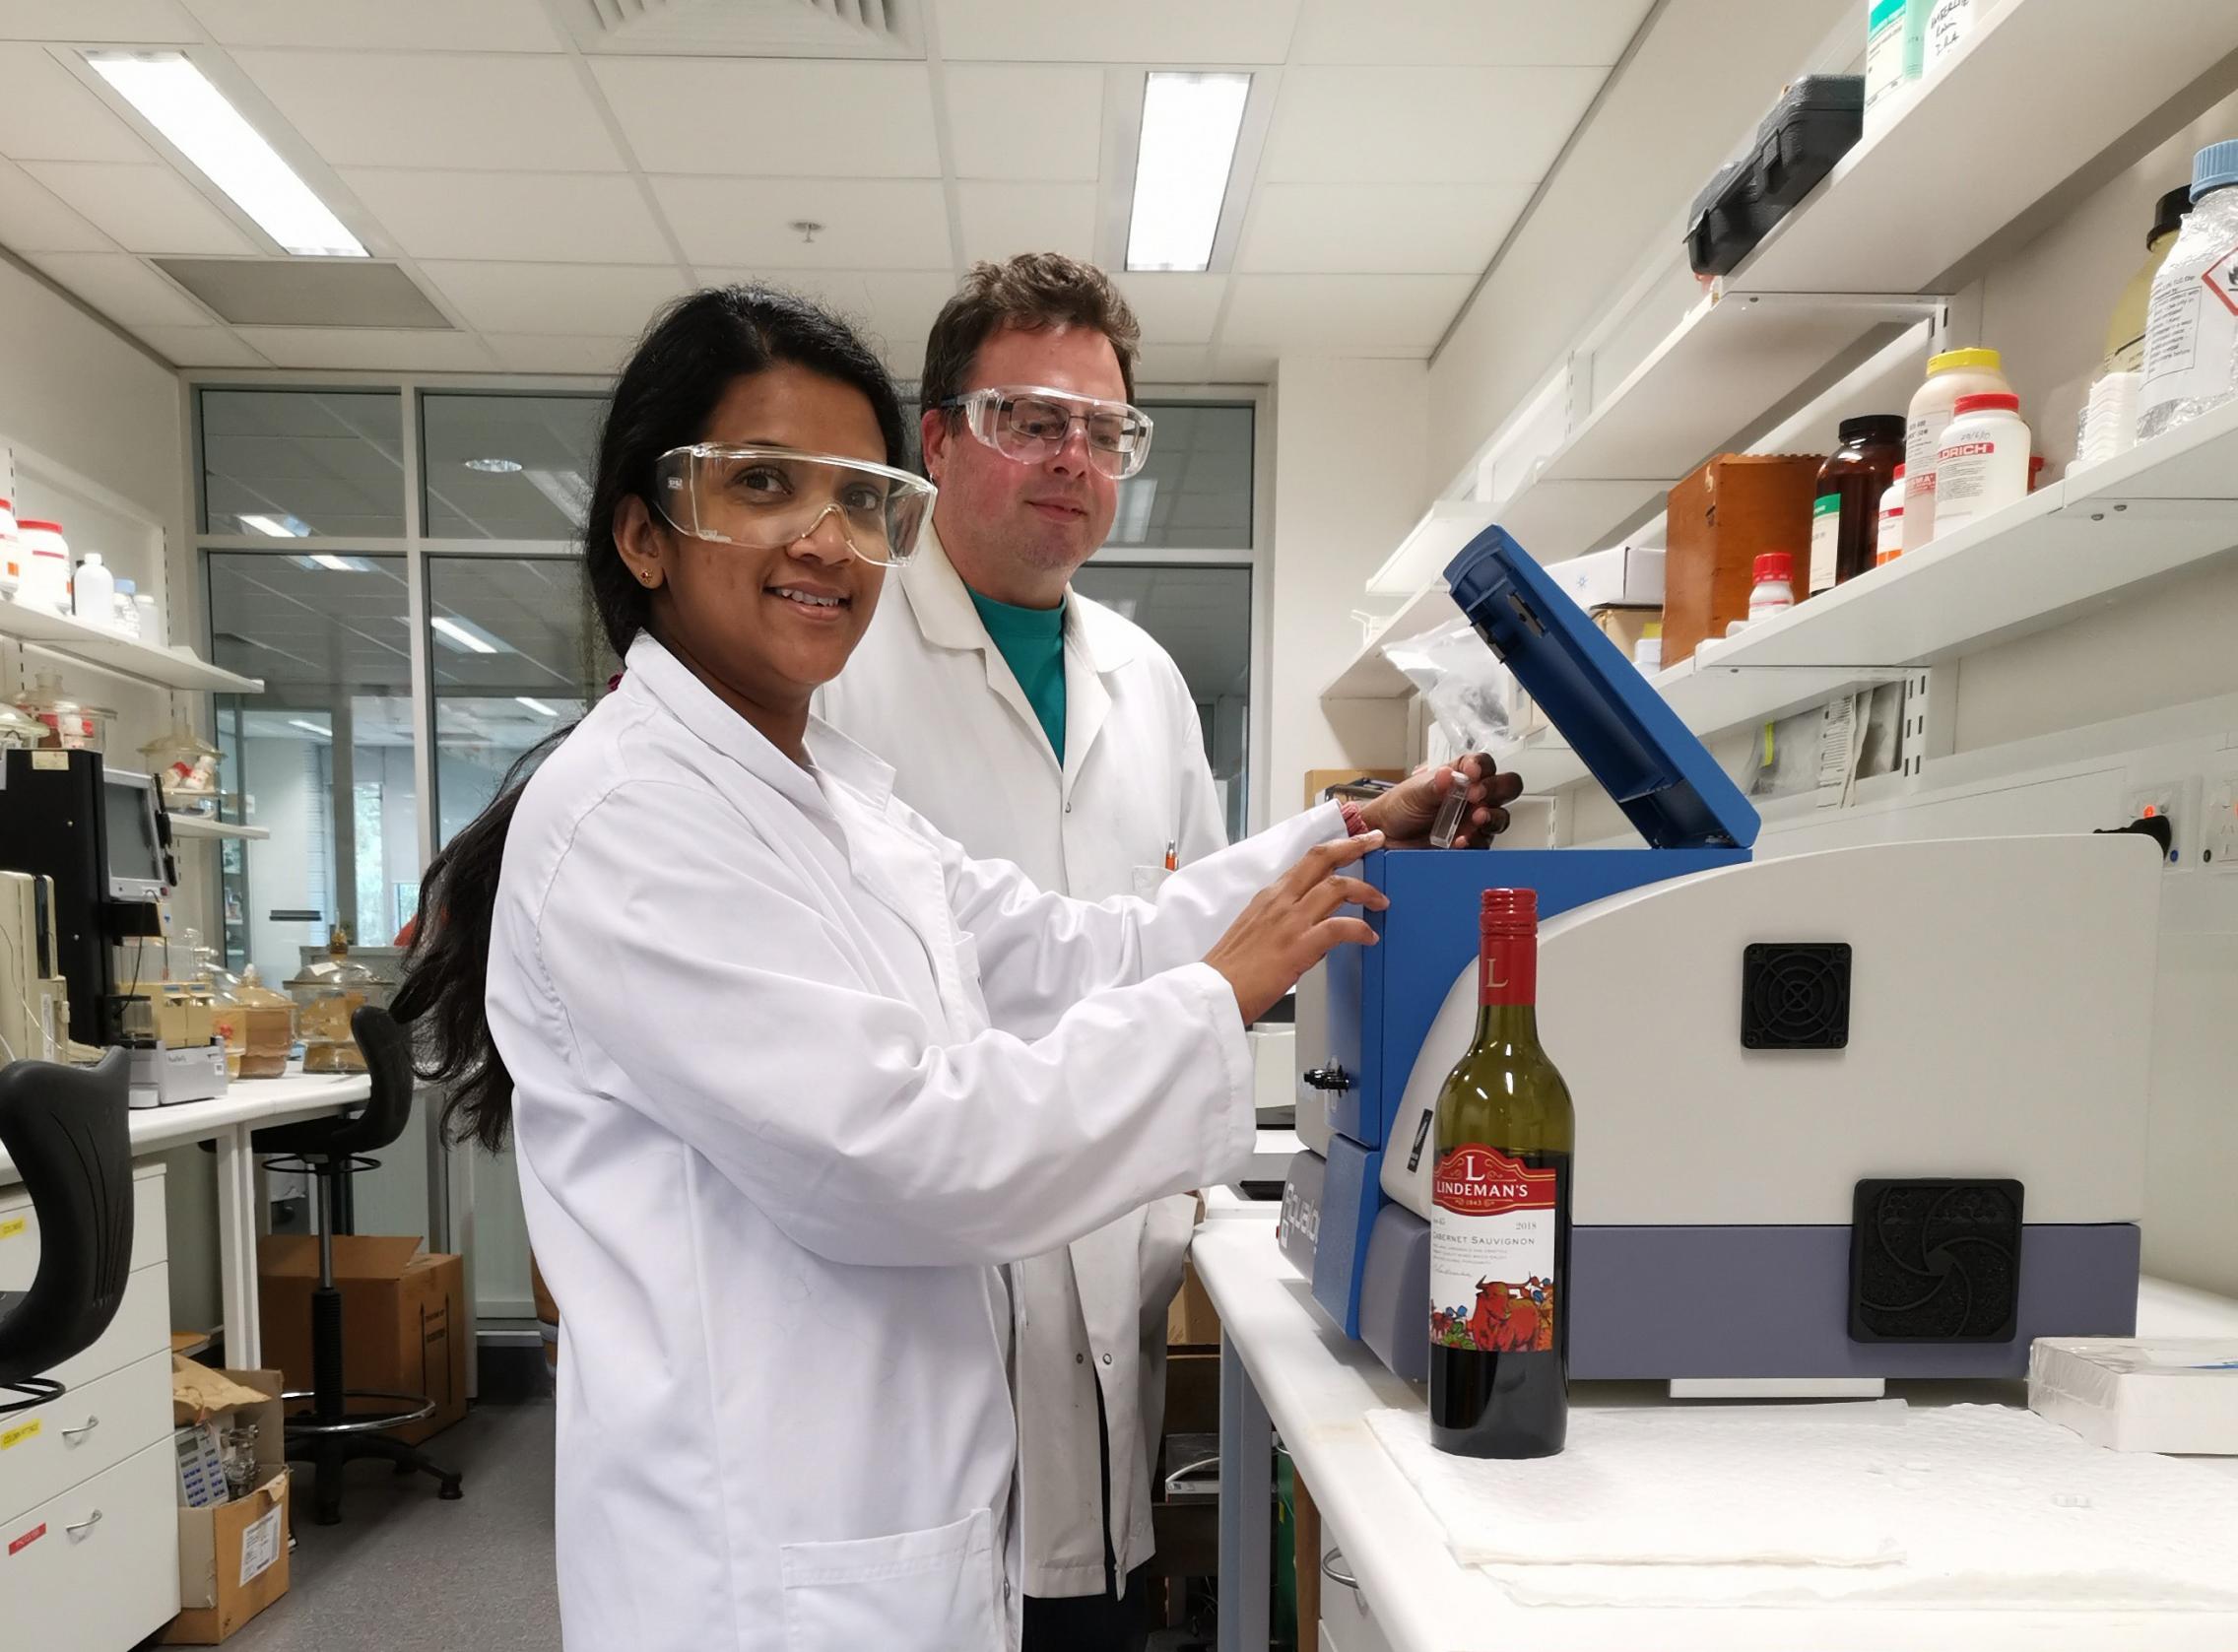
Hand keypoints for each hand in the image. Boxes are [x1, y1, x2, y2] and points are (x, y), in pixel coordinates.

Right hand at [1205, 833, 1389, 1023]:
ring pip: (1336, 887)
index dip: (1335, 846)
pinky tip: (1368, 937)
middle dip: (1354, 846)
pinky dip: (1360, 929)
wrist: (1214, 992)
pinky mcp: (1298, 946)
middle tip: (1376, 841)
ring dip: (1366, 891)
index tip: (1354, 841)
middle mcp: (1280, 901)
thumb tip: (1313, 923)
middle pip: (1322, 858)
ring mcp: (1290, 922)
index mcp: (1270, 896)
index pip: (1307, 860)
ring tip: (1381, 901)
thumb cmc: (1232, 968)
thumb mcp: (1256, 930)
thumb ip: (1284, 919)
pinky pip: (1340, 928)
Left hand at [1358, 754, 1522, 847]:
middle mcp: (1473, 797)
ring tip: (1475, 819)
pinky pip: (1484, 843)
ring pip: (1500, 817)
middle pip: (1505, 788)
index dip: (1482, 767)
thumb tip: (1447, 775)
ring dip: (1490, 816)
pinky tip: (1460, 840)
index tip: (1472, 773)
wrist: (1386, 836)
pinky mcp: (1470, 844)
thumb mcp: (1414, 791)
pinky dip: (1474, 840)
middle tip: (1477, 795)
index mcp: (1461, 776)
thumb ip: (1434, 784)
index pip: (1484, 764)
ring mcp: (1474, 821)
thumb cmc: (1398, 807)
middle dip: (1496, 789)